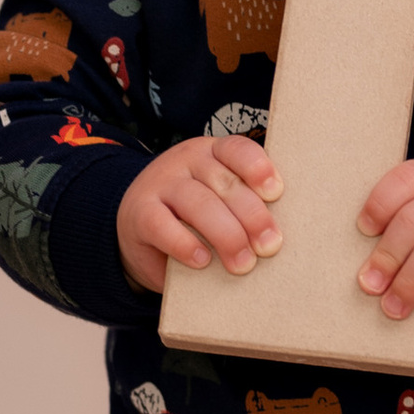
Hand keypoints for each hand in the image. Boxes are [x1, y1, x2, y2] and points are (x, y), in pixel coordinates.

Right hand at [117, 135, 283, 293]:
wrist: (137, 228)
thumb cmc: (192, 219)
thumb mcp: (219, 203)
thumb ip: (241, 210)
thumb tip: (273, 239)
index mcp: (212, 153)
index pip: (237, 150)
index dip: (258, 168)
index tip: (275, 193)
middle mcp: (185, 162)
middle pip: (225, 183)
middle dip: (252, 216)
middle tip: (268, 247)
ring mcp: (160, 184)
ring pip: (198, 203)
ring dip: (226, 235)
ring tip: (242, 264)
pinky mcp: (139, 212)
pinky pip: (162, 226)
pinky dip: (185, 244)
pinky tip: (202, 260)